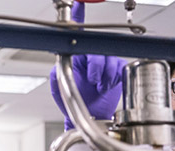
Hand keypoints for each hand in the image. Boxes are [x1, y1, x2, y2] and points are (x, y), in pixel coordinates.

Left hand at [50, 2, 125, 129]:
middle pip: (99, 47)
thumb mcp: (57, 85)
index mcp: (76, 54)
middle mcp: (91, 55)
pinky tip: (106, 85)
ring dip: (105, 75)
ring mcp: (105, 61)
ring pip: (110, 58)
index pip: (78, 30)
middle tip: (92, 79)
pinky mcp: (117, 69)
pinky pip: (120, 67)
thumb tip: (57, 57)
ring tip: (98, 85)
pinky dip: (113, 78)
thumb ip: (55, 70)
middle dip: (97, 65)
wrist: (87, 114)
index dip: (79, 14)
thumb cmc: (72, 99)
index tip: (79, 1)